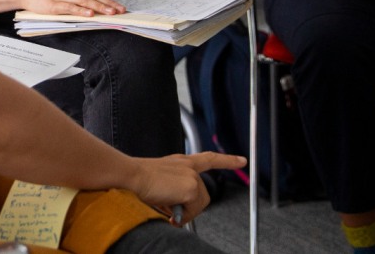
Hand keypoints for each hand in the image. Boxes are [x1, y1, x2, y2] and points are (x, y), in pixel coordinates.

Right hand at [129, 152, 245, 224]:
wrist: (132, 175)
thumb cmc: (139, 179)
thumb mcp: (161, 183)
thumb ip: (175, 192)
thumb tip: (179, 212)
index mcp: (181, 162)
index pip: (209, 158)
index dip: (227, 160)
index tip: (242, 160)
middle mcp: (189, 166)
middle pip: (203, 194)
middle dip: (191, 208)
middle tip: (174, 215)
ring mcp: (191, 176)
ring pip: (199, 204)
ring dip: (186, 212)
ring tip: (169, 212)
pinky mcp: (191, 187)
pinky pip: (193, 209)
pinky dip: (183, 215)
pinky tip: (170, 213)